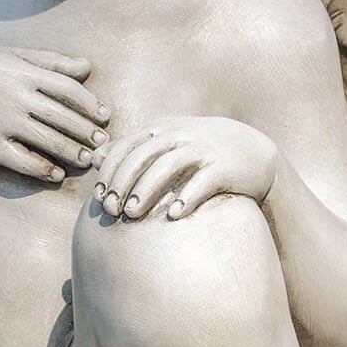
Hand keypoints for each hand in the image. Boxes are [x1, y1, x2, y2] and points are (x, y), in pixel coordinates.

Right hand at [0, 48, 109, 180]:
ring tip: (88, 159)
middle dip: (87, 132)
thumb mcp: (8, 55)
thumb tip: (86, 66)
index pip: (69, 89)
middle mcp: (17, 99)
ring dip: (73, 152)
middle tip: (103, 142)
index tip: (104, 115)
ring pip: (49, 141)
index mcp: (23, 74)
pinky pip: (23, 162)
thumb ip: (49, 60)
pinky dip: (43, 169)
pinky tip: (55, 174)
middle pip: (64, 118)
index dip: (91, 104)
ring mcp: (4, 124)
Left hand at [93, 117, 276, 219]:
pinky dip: (187, 197)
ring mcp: (204, 149)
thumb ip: (131, 149)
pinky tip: (174, 216)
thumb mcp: (165, 143)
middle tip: (112, 211)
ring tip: (133, 214)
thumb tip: (94, 158)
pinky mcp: (225, 167)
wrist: (252, 152)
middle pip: (143, 156)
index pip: (127, 146)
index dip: (110, 171)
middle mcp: (181, 135)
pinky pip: (203, 182)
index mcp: (162, 130)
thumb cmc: (199, 152)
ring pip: (169, 166)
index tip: (99, 197)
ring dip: (147, 190)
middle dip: (123, 183)